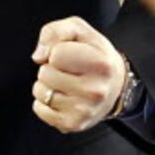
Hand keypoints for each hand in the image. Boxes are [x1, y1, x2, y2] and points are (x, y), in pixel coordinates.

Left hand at [31, 16, 127, 132]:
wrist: (116, 86)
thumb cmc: (95, 54)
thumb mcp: (80, 31)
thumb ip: (55, 32)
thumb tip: (38, 56)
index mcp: (100, 63)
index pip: (56, 54)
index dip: (56, 51)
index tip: (69, 54)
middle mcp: (95, 90)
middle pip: (45, 73)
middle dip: (50, 68)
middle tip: (67, 70)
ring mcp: (84, 110)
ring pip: (40, 92)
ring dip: (46, 85)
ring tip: (64, 83)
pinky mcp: (73, 124)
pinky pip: (39, 109)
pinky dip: (44, 102)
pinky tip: (61, 97)